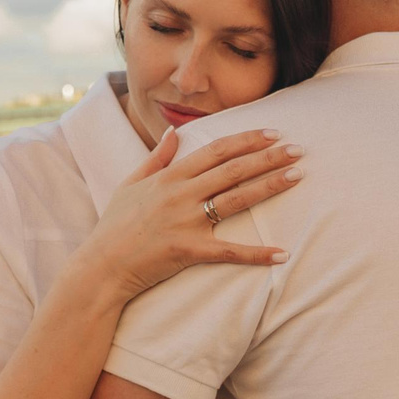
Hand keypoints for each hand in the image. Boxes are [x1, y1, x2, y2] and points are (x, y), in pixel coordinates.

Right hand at [66, 127, 301, 305]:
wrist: (100, 266)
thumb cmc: (113, 226)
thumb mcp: (130, 184)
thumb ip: (156, 158)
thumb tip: (174, 132)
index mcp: (169, 176)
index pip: (215, 150)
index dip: (246, 140)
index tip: (272, 133)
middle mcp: (180, 194)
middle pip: (233, 169)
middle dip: (268, 157)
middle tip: (298, 150)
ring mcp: (185, 221)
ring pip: (236, 199)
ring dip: (269, 186)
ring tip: (297, 176)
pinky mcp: (188, 250)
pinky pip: (229, 251)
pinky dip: (257, 254)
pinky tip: (281, 253)